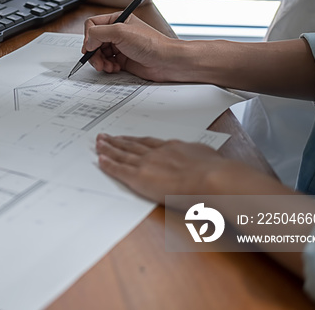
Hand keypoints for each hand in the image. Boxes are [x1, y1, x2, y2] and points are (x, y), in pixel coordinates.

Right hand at [82, 11, 176, 80]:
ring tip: (107, 67)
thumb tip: (87, 43)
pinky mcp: (122, 59)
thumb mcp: (120, 32)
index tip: (91, 47)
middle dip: (94, 53)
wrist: (165, 61)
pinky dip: (107, 67)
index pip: (92, 25)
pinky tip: (115, 68)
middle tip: (97, 61)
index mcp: (117, 20)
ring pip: (99, 53)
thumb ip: (98, 33)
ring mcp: (119, 46)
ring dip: (100, 61)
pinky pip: (107, 63)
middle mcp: (117, 32)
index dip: (89, 37)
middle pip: (94, 41)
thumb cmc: (149, 43)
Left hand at [95, 134, 236, 205]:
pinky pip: (119, 170)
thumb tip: (204, 161)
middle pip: (131, 145)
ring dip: (109, 149)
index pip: (148, 143)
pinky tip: (101, 161)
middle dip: (117, 141)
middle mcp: (157, 153)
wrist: (212, 178)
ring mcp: (147, 164)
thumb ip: (199, 159)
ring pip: (122, 154)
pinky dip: (109, 165)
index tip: (127, 138)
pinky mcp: (140, 177)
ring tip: (98, 144)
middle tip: (105, 137)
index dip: (135, 140)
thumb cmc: (216, 172)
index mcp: (173, 148)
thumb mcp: (208, 158)